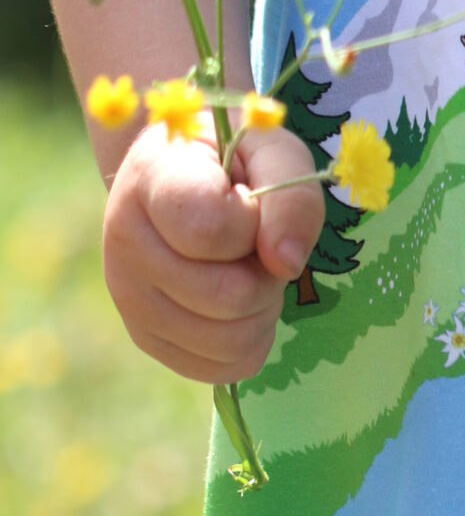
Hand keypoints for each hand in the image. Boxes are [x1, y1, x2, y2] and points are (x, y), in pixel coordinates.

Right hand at [102, 120, 326, 384]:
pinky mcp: (147, 338)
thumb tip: (286, 263)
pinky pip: (224, 367)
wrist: (187, 175)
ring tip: (247, 268)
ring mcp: (129, 297)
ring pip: (229, 341)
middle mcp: (124, 241)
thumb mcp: (273, 148)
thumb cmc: (236, 157)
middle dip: (266, 272)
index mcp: (151, 179)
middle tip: (257, 241)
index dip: (252, 223)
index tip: (248, 198)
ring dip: (262, 308)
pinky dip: (252, 340)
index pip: (209, 230)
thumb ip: (290, 193)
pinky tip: (240, 302)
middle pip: (229, 297)